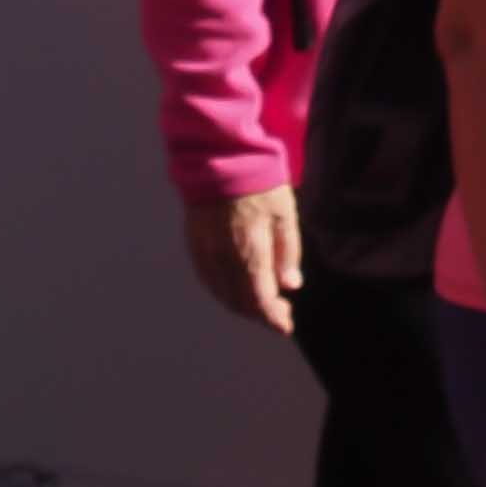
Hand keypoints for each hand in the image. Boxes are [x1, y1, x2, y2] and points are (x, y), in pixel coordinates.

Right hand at [187, 182, 299, 333]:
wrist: (220, 160)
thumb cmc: (260, 183)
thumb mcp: (285, 214)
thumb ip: (288, 252)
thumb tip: (291, 285)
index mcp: (249, 253)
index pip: (260, 300)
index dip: (273, 318)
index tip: (286, 326)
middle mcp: (224, 261)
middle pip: (240, 303)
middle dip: (260, 313)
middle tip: (279, 312)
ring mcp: (206, 255)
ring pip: (222, 295)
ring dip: (242, 305)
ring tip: (260, 301)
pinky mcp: (195, 247)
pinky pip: (209, 281)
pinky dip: (224, 292)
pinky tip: (236, 287)